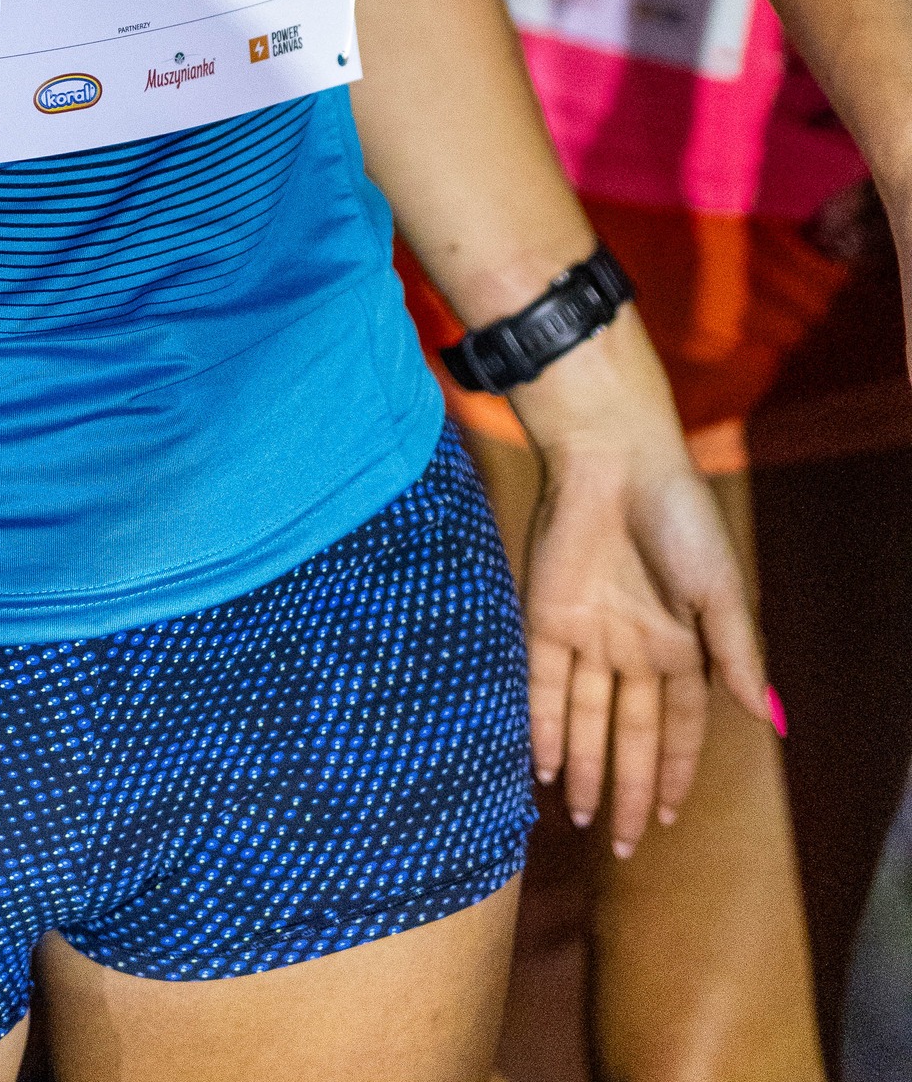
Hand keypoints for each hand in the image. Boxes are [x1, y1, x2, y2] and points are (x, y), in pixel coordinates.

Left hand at [520, 420, 766, 857]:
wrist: (613, 458)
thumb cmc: (677, 518)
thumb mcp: (718, 588)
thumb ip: (736, 652)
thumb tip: (763, 719)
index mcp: (680, 644)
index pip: (676, 726)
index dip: (671, 772)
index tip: (665, 820)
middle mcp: (632, 648)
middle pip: (628, 733)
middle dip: (626, 788)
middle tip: (620, 846)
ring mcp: (586, 634)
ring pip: (584, 718)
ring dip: (582, 766)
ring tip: (581, 819)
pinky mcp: (543, 614)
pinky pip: (541, 683)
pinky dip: (542, 724)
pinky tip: (541, 766)